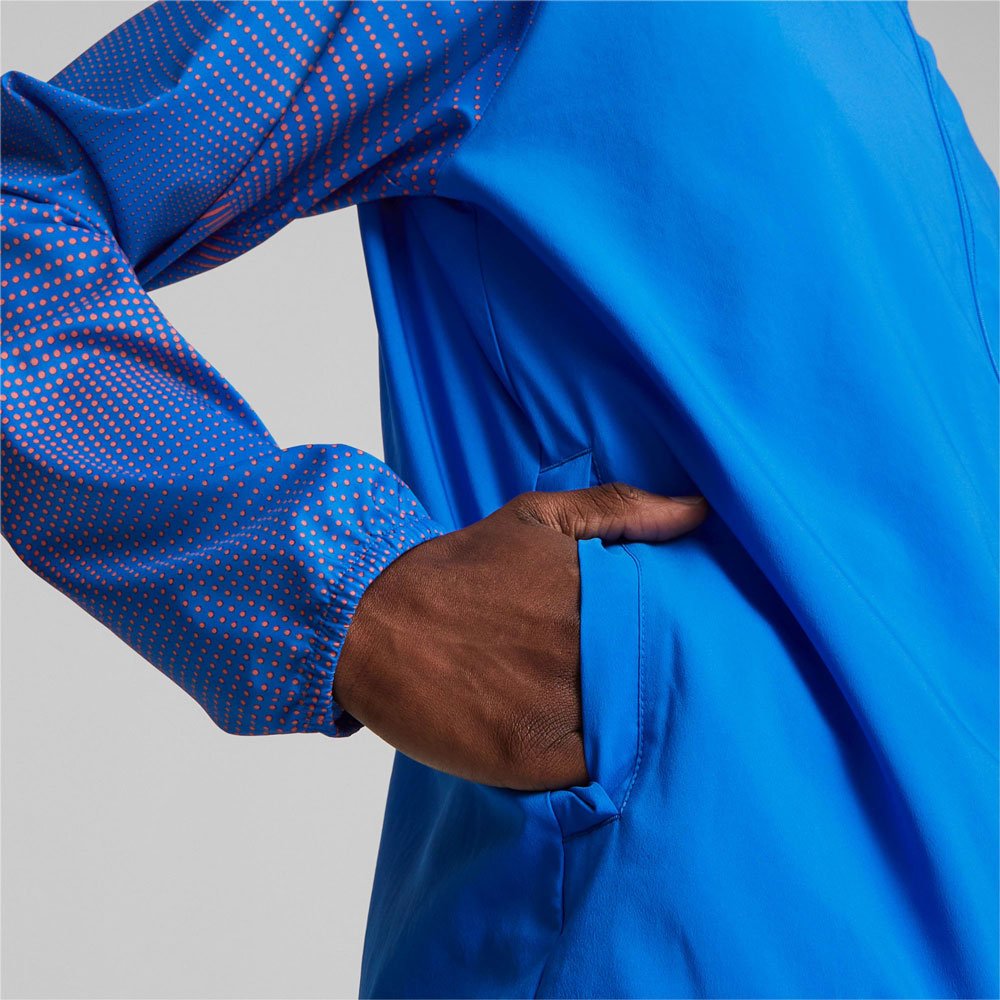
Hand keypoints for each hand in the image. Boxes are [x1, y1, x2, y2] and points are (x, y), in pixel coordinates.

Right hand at [334, 484, 707, 790]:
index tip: (682, 649)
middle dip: (661, 687)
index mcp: (599, 592)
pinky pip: (594, 773)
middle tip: (655, 691)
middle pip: (660, 685)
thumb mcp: (538, 518)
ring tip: (617, 719)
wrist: (372, 619)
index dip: (684, 645)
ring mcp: (560, 705)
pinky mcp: (529, 757)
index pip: (680, 631)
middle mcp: (587, 649)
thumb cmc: (461, 567)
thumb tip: (699, 509)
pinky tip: (581, 744)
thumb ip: (620, 509)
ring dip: (633, 729)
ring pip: (632, 732)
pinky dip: (599, 765)